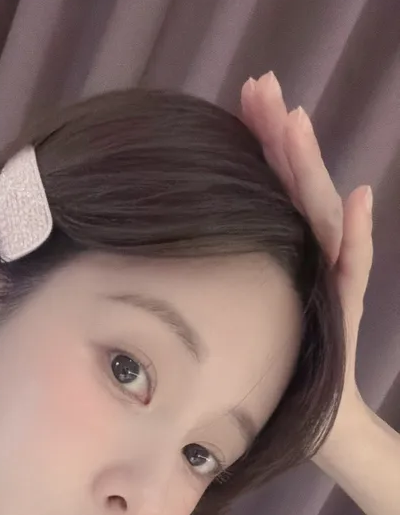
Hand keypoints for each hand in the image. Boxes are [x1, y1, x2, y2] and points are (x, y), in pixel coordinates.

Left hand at [239, 72, 373, 453]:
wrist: (313, 428)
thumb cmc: (263, 381)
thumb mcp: (226, 325)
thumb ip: (205, 292)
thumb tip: (159, 253)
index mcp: (280, 260)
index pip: (270, 190)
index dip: (260, 144)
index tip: (243, 98)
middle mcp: (308, 263)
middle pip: (295, 190)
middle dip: (280, 137)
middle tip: (262, 86)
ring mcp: (330, 284)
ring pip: (320, 218)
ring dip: (308, 171)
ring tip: (295, 124)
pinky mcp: (345, 315)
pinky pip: (352, 272)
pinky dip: (354, 237)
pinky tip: (355, 200)